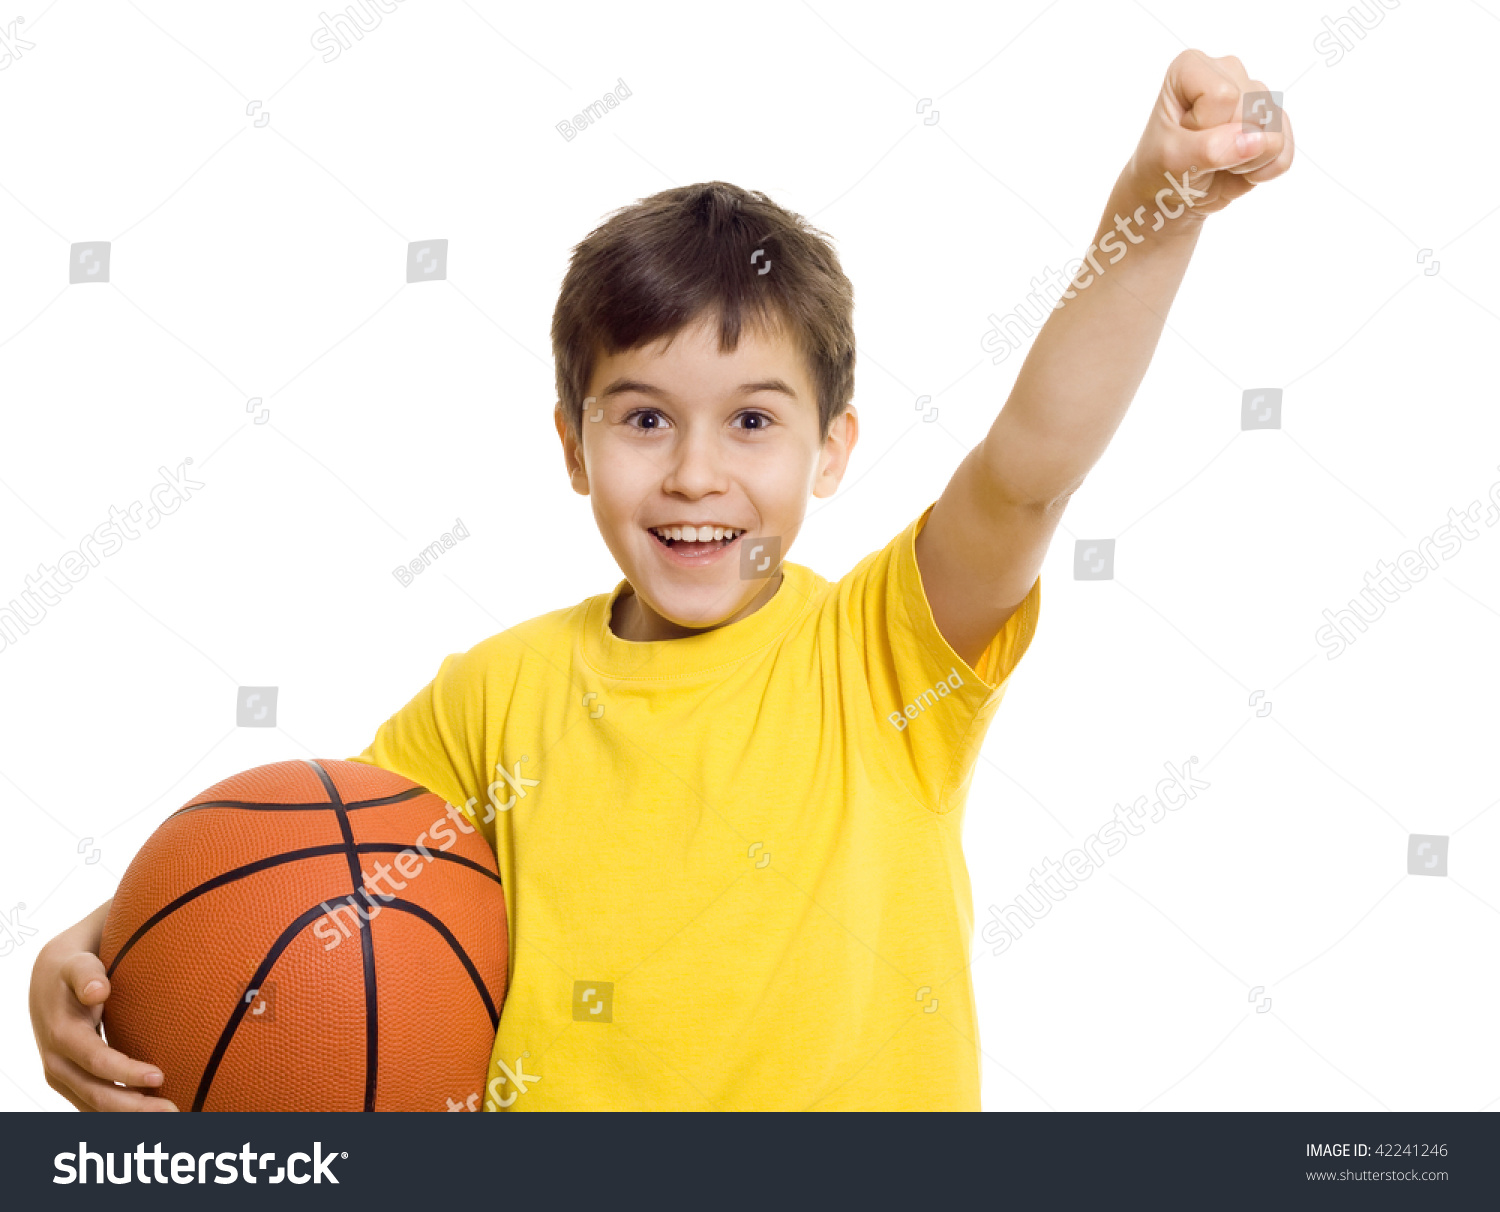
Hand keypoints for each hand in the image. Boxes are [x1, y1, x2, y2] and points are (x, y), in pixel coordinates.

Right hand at [28, 901, 177, 1110]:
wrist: (47, 978)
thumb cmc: (74, 966)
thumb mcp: (77, 962)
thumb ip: (86, 973)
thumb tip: (96, 990)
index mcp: (61, 1032)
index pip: (94, 1059)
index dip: (124, 1070)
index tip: (159, 1075)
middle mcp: (56, 1060)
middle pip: (94, 1092)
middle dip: (132, 1106)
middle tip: (173, 1109)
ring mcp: (61, 1074)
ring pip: (93, 1105)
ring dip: (128, 1116)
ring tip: (169, 1117)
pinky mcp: (69, 1080)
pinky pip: (92, 1103)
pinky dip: (118, 1114)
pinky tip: (149, 1116)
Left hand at [1125, 49, 1294, 222]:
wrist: (1171, 193)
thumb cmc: (1161, 169)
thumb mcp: (1172, 161)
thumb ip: (1210, 149)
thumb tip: (1259, 140)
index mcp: (1193, 67)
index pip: (1222, 95)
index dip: (1205, 128)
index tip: (1184, 137)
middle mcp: (1228, 71)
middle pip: (1251, 111)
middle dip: (1227, 146)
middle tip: (1200, 153)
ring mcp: (1254, 93)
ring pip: (1273, 132)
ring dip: (1245, 161)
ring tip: (1218, 160)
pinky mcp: (1273, 120)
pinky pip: (1285, 151)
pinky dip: (1263, 170)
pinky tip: (1239, 168)